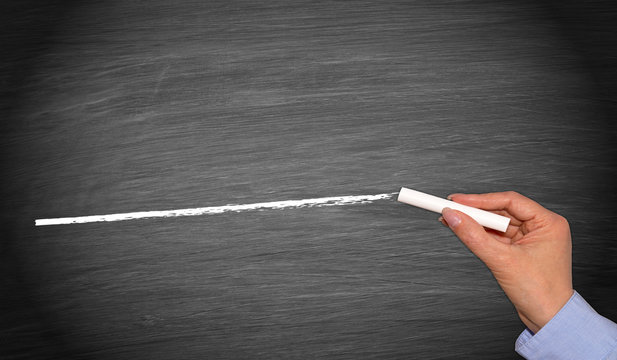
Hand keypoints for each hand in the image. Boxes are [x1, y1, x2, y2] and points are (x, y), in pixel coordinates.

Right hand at [439, 191, 573, 332]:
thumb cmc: (542, 294)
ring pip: (497, 223)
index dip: (480, 200)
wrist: (549, 320)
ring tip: (454, 221)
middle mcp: (542, 228)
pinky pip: (497, 236)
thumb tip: (454, 217)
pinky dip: (481, 235)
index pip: (510, 201)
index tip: (458, 200)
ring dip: (476, 224)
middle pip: (502, 210)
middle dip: (475, 212)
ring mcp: (531, 239)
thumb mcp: (502, 260)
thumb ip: (474, 236)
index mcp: (549, 223)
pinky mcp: (521, 250)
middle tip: (452, 210)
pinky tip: (465, 232)